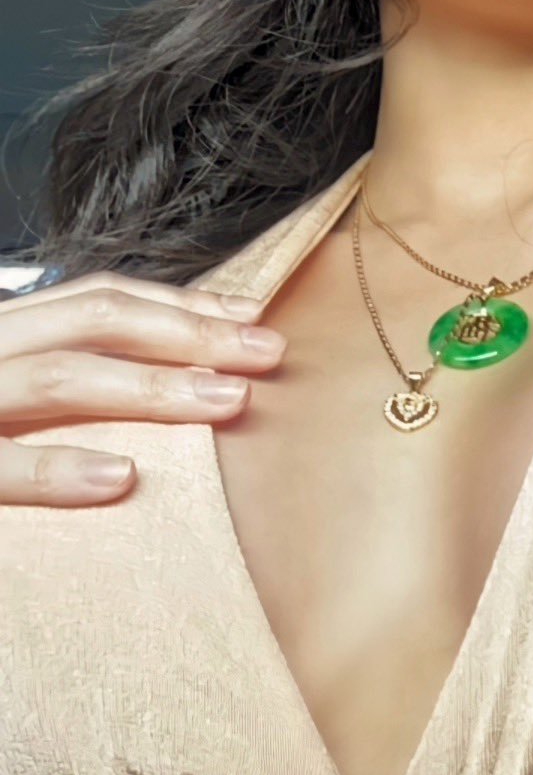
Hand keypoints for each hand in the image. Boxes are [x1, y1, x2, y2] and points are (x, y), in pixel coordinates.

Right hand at [0, 272, 286, 505]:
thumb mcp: (10, 384)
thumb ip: (68, 373)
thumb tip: (176, 375)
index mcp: (7, 331)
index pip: (99, 298)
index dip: (178, 304)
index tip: (249, 317)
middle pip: (94, 322)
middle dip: (188, 332)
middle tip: (265, 352)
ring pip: (59, 378)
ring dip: (150, 387)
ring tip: (225, 400)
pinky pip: (5, 465)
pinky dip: (61, 468)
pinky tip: (123, 476)